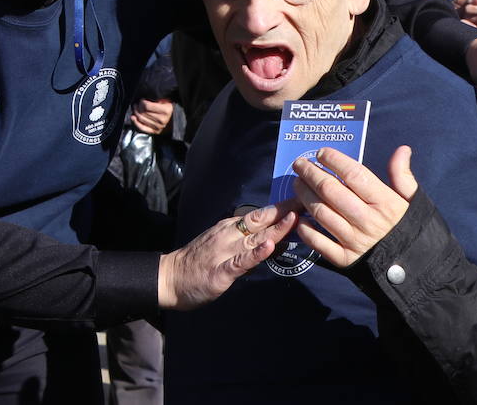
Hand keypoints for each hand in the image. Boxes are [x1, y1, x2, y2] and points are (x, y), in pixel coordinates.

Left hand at [130, 98, 173, 135]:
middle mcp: (163, 120)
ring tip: (135, 108)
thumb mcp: (165, 100)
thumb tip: (144, 98)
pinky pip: (142, 127)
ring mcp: (159, 127)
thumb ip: (156, 98)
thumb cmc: (167, 107)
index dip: (141, 102)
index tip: (141, 100)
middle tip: (136, 104)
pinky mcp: (155, 132)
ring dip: (135, 113)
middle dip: (137, 107)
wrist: (174, 119)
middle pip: (143, 112)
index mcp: (166, 110)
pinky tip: (133, 117)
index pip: (146, 106)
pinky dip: (136, 122)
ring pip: (141, 119)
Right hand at [157, 204, 296, 309]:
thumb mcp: (223, 246)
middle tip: (306, 201)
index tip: (302, 199)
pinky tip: (267, 248)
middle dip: (284, 212)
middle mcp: (229, 236)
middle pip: (261, 222)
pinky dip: (255, 254)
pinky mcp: (220, 272)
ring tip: (293, 219)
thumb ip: (247, 243)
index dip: (282, 208)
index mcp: (230, 229)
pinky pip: (240, 262)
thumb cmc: (198, 262)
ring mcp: (224, 252)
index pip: (260, 215)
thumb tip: (276, 238)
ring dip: (275, 229)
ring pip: (254, 239)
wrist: (170, 277)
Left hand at [292, 147, 417, 267]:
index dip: (334, 160)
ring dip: (303, 195)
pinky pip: (318, 242)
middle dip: (310, 173)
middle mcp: (368, 220)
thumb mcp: (414, 202)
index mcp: (385, 203)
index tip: (321, 152)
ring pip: (320, 212)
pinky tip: (299, 216)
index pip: (354, 175)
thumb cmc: (413, 230)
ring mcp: (355, 241)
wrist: (421, 271)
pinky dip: (305, 228)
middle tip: (299, 164)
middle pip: (330, 191)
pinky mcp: (346, 260)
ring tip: (297, 183)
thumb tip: (402, 149)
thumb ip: (402, 176)